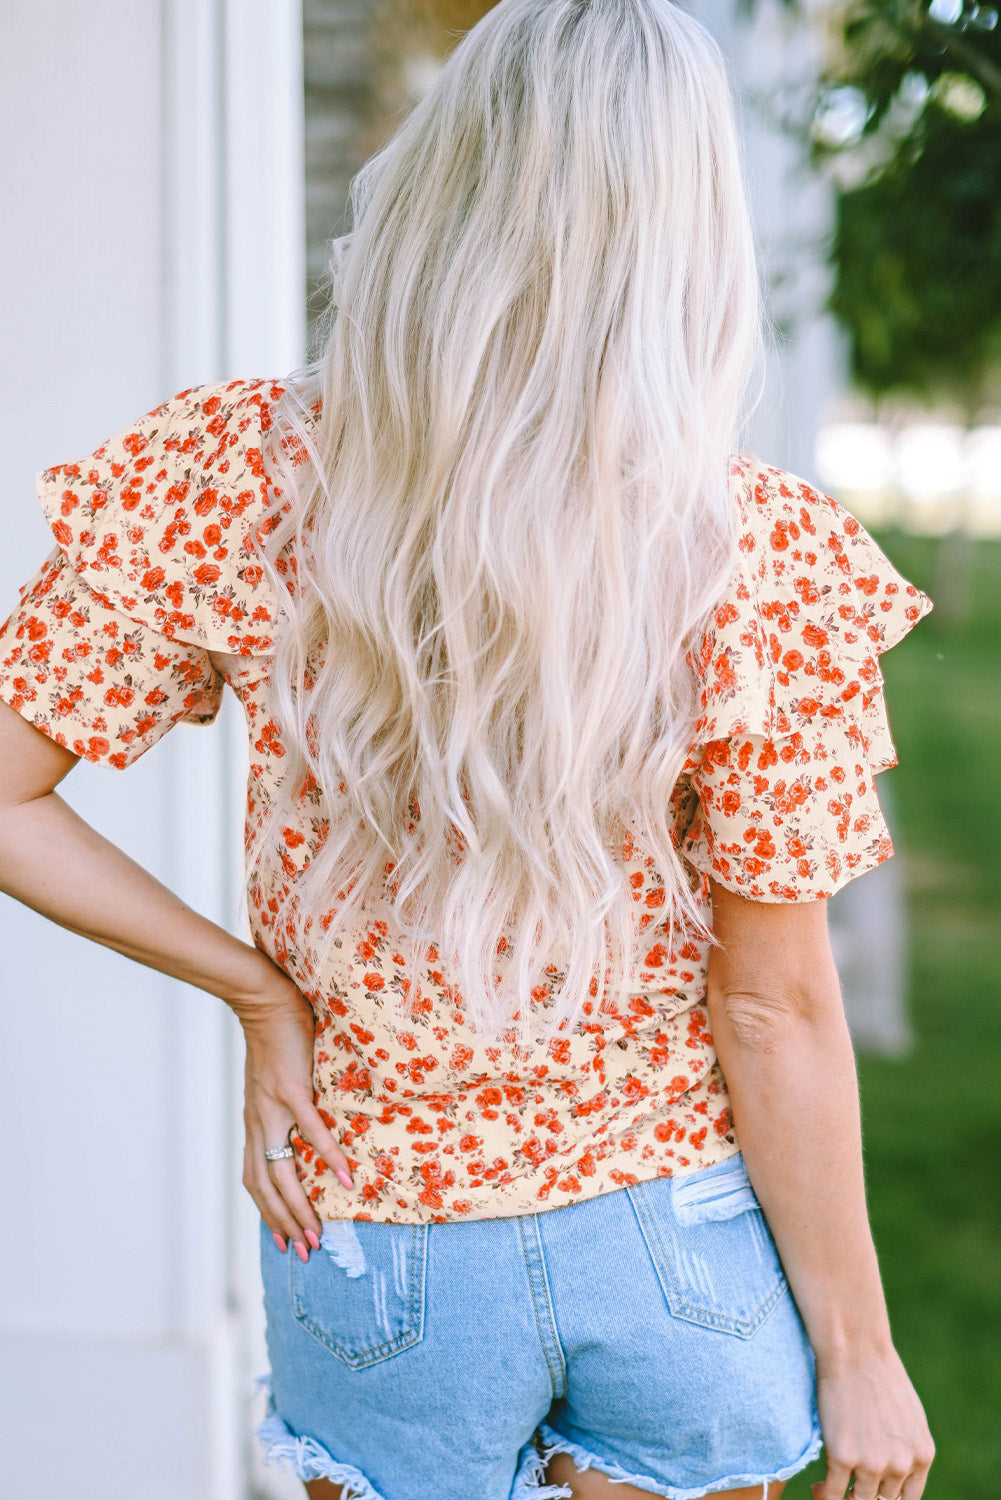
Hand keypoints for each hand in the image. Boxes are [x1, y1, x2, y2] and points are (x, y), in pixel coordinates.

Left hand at [237, 982, 354, 1259]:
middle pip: (267, 1187)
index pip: (255, 1181)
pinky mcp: (292, 1090)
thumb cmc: (275, 1041)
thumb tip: (301, 1128)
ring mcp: (274, 1109)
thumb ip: (281, 1110)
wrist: (265, 1003)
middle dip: (284, 1223)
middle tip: (304, 1252)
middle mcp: (259, 1124)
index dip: (268, 1213)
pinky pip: (312, 1132)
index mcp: (255, 1125)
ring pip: (282, 1171)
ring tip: (318, 1233)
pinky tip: (345, 1179)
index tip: (283, 1241)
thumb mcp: (271, 1085)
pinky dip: (329, 1158)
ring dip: (300, 1206)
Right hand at [811, 1346, 934, 1499]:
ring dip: (843, 1499)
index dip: (886, 1499)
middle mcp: (901, 1464)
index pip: (908, 1499)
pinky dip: (825, 1495)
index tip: (869, 1493)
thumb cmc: (877, 1372)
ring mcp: (873, 1463)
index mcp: (921, 1454)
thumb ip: (906, 1445)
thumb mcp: (908, 1414)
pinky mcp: (843, 1457)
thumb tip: (895, 1468)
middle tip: (846, 1489)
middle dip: (863, 1497)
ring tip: (827, 1490)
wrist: (854, 1348)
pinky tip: (818, 1487)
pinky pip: (834, 1493)